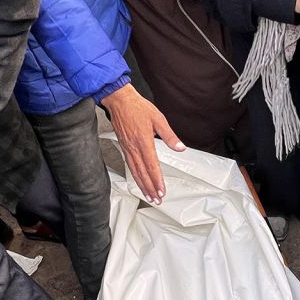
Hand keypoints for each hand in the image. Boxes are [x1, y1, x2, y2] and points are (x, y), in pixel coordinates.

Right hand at [101, 83, 185, 203]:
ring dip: (142, 186)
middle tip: (156, 199)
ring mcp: (127, 148)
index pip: (152, 166)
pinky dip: (135, 177)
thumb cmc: (138, 107)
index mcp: (144, 141)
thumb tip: (180, 147)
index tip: (162, 190)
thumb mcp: (158, 119)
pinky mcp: (124, 147)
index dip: (157, 180)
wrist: (119, 100)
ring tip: (149, 196)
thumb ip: (170, 136)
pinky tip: (139, 182)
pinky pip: (129, 166)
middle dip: (150, 188)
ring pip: (135, 172)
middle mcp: (134, 148)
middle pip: (142, 173)